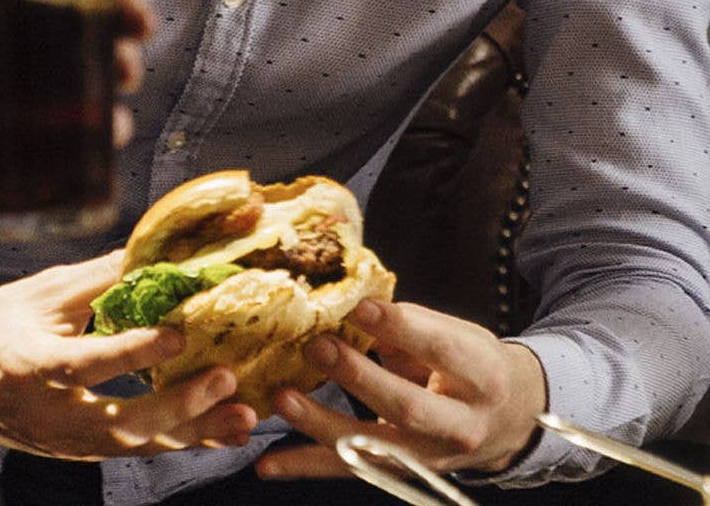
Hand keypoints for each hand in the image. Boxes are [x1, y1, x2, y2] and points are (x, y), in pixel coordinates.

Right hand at [0, 251, 258, 458]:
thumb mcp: (34, 294)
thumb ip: (92, 281)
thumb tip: (147, 252)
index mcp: (30, 365)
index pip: (87, 363)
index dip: (134, 351)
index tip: (178, 332)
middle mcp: (47, 413)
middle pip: (119, 425)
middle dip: (177, 408)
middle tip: (223, 380)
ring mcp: (61, 440)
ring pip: (134, 447)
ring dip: (190, 433)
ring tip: (240, 418)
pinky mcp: (74, 451)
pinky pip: (131, 452)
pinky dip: (175, 441)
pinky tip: (217, 430)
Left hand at [256, 299, 548, 479]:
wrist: (508, 421)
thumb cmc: (471, 366)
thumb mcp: (457, 337)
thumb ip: (408, 325)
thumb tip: (351, 302)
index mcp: (480, 376)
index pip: (440, 349)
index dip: (400, 327)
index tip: (359, 306)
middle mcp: (460, 424)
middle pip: (407, 406)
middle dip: (358, 377)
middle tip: (317, 347)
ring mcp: (428, 457)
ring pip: (374, 446)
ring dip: (322, 424)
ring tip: (283, 399)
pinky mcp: (400, 473)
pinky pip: (349, 471)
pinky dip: (305, 467)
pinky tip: (267, 464)